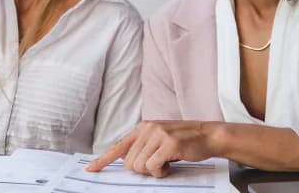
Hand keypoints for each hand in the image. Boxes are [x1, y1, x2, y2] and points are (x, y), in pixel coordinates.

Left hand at [85, 120, 219, 177]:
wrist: (208, 135)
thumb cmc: (184, 141)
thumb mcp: (160, 138)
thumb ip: (143, 146)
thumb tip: (126, 162)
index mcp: (142, 128)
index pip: (118, 146)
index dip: (103, 160)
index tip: (90, 169)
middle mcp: (147, 129)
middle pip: (129, 163)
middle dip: (143, 170)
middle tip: (159, 164)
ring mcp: (158, 135)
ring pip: (140, 166)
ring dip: (154, 171)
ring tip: (166, 162)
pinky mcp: (169, 144)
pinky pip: (153, 167)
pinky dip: (161, 172)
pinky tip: (171, 164)